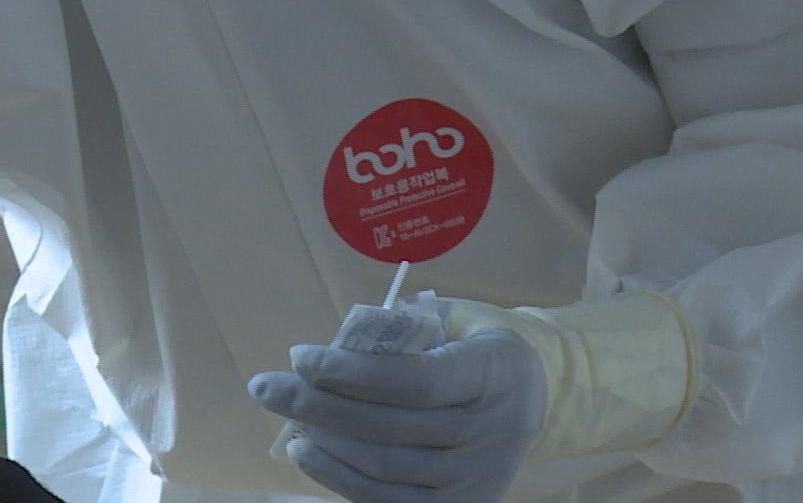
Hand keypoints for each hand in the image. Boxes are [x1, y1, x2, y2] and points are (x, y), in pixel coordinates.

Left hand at [249, 329, 545, 502]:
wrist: (535, 396)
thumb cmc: (478, 347)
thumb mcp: (461, 320)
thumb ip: (410, 326)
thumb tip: (340, 342)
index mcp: (491, 373)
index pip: (412, 381)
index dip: (350, 373)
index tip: (299, 356)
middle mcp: (489, 432)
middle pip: (388, 428)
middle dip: (316, 406)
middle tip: (268, 386)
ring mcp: (476, 478)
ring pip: (384, 470)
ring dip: (324, 446)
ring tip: (287, 421)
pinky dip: (342, 481)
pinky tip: (310, 455)